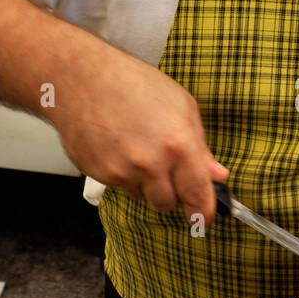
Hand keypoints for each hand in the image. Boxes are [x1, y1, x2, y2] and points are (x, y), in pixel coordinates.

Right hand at [53, 38, 228, 224]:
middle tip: (168, 169)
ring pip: (142, 196)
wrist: (80, 78)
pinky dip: (124, 175)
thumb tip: (217, 174)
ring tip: (139, 148)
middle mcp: (150, 164)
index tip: (205, 219)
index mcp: (178, 146)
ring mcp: (121, 172)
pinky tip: (119, 147)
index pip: (197, 196)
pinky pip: (120, 186)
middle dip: (172, 193)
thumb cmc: (132, 83)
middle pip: (168, 204)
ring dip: (147, 183)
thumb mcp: (181, 105)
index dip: (204, 213)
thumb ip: (201, 146)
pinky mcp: (99, 174)